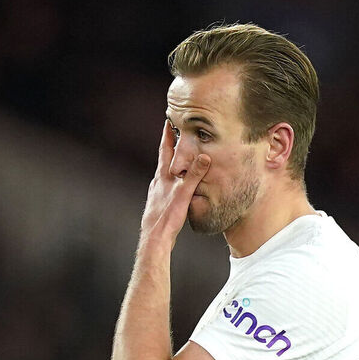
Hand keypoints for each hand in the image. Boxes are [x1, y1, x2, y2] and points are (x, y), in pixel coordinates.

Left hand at [139, 120, 209, 247]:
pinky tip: (176, 187)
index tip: (169, 120)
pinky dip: (173, 181)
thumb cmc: (167, 217)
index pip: (166, 150)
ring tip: (179, 159)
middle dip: (171, 147)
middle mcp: (157, 182)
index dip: (167, 135)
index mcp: (163, 176)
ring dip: (173, 165)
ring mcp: (157, 193)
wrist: (155, 239)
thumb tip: (204, 156)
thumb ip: (194, 175)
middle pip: (165, 160)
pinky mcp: (159, 204)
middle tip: (175, 134)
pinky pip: (167, 187)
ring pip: (165, 174)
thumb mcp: (184, 193)